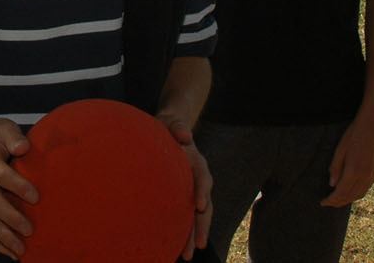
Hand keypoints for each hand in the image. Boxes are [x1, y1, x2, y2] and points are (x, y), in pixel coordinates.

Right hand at [0, 118, 36, 257]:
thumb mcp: (3, 128)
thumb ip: (13, 137)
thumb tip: (24, 147)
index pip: (1, 175)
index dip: (18, 186)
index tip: (36, 197)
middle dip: (11, 218)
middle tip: (30, 229)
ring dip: (4, 236)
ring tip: (22, 249)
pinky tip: (13, 254)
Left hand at [158, 114, 211, 259]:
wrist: (168, 131)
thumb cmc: (169, 127)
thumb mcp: (173, 123)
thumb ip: (178, 127)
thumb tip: (185, 135)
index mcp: (197, 163)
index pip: (203, 178)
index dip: (203, 191)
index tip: (200, 206)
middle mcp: (198, 180)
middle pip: (205, 206)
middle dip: (202, 226)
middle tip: (199, 245)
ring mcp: (191, 190)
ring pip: (197, 216)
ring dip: (194, 235)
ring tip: (188, 254)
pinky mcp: (182, 197)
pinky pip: (185, 216)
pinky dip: (183, 231)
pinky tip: (176, 247)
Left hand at [322, 109, 373, 206]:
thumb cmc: (354, 135)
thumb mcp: (340, 150)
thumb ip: (336, 168)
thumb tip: (332, 185)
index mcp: (354, 171)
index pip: (341, 192)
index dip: (331, 199)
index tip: (323, 202)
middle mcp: (365, 176)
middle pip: (350, 196)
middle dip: (338, 202)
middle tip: (328, 203)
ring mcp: (372, 174)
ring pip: (360, 194)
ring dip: (348, 199)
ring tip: (338, 200)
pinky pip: (366, 188)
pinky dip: (357, 193)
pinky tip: (351, 191)